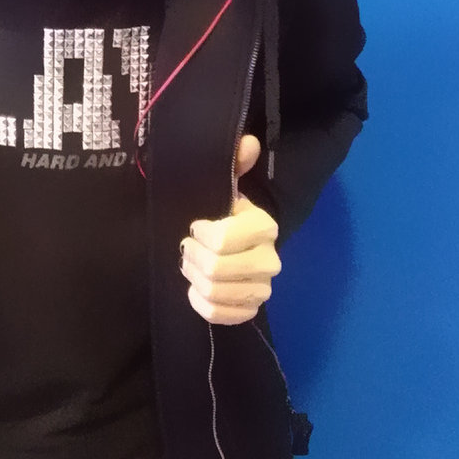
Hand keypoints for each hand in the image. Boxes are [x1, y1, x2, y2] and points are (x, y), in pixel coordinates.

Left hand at [179, 135, 279, 324]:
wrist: (232, 245)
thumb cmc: (224, 213)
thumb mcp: (226, 185)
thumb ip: (234, 163)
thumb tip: (247, 143)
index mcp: (265, 227)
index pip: (223, 240)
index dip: (201, 234)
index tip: (195, 226)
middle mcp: (271, 260)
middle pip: (217, 269)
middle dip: (194, 257)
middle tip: (187, 247)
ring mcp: (262, 289)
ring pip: (215, 292)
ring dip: (194, 277)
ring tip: (191, 265)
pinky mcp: (250, 310)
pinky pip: (220, 315)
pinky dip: (201, 302)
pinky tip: (197, 288)